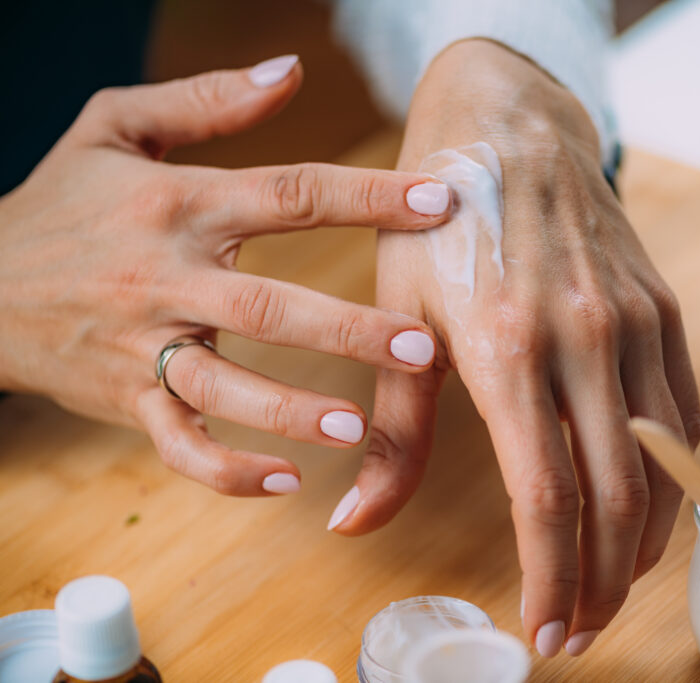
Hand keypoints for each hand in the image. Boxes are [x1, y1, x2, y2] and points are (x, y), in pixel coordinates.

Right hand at [0, 56, 452, 495]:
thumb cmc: (64, 201)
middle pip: (269, 306)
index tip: (440, 202)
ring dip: (291, 411)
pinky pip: (180, 444)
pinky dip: (228, 469)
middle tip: (422, 348)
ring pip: (225, 386)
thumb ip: (207, 101)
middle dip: (349, 329)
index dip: (368, 196)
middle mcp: (167, 277)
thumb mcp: (116, 126)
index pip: (290, 194)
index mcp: (179, 204)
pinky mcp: (128, 398)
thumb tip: (290, 69)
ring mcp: (145, 345)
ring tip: (356, 430)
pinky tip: (288, 481)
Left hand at [328, 41, 699, 655]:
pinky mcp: (663, 311)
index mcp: (508, 347)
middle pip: (618, 496)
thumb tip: (353, 521)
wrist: (508, 129)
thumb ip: (388, 432)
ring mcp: (636, 324)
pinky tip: (646, 510)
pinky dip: (673, 479)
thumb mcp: (395, 319)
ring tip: (611, 586)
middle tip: (579, 631)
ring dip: (643, 542)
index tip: (541, 632)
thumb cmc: (435, 223)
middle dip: (601, 582)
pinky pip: (684, 416)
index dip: (548, 578)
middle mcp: (586, 339)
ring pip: (665, 465)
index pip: (547, 496)